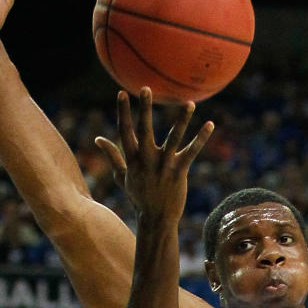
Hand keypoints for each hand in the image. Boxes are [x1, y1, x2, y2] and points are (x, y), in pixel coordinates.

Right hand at [95, 91, 213, 222]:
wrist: (156, 219)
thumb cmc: (139, 197)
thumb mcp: (122, 177)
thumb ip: (112, 156)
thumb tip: (98, 139)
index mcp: (132, 159)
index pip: (124, 131)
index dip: (122, 112)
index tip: (122, 93)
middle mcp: (147, 160)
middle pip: (144, 130)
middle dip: (144, 109)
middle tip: (145, 88)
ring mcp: (164, 165)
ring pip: (173, 138)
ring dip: (182, 120)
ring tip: (189, 103)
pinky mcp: (179, 172)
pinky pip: (191, 152)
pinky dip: (201, 138)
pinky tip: (210, 125)